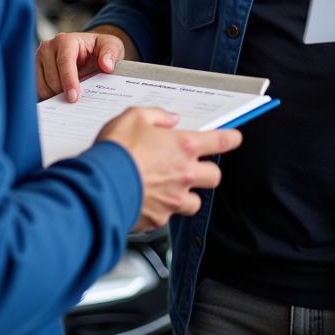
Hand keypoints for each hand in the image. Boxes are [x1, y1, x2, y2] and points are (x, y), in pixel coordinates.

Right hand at [35, 31, 124, 101]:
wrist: (88, 51)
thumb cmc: (98, 49)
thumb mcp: (111, 46)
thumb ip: (111, 53)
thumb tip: (106, 65)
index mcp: (66, 40)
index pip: (64, 62)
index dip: (69, 81)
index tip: (74, 97)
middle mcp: (48, 47)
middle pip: (52, 77)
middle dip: (63, 92)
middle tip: (76, 100)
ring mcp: (38, 59)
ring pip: (42, 86)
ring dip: (55, 96)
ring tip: (68, 97)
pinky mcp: (34, 71)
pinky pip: (36, 90)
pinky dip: (47, 98)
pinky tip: (59, 99)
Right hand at [96, 107, 241, 229]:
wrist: (100, 185)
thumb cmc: (117, 150)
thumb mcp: (134, 116)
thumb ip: (156, 115)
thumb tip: (168, 119)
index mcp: (183, 146)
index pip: (218, 142)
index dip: (230, 139)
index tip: (234, 138)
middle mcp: (184, 174)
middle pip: (214, 176)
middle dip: (207, 171)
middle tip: (194, 165)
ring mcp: (174, 200)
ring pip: (195, 201)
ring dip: (188, 194)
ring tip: (171, 187)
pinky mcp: (160, 219)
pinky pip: (169, 215)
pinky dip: (163, 208)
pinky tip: (148, 198)